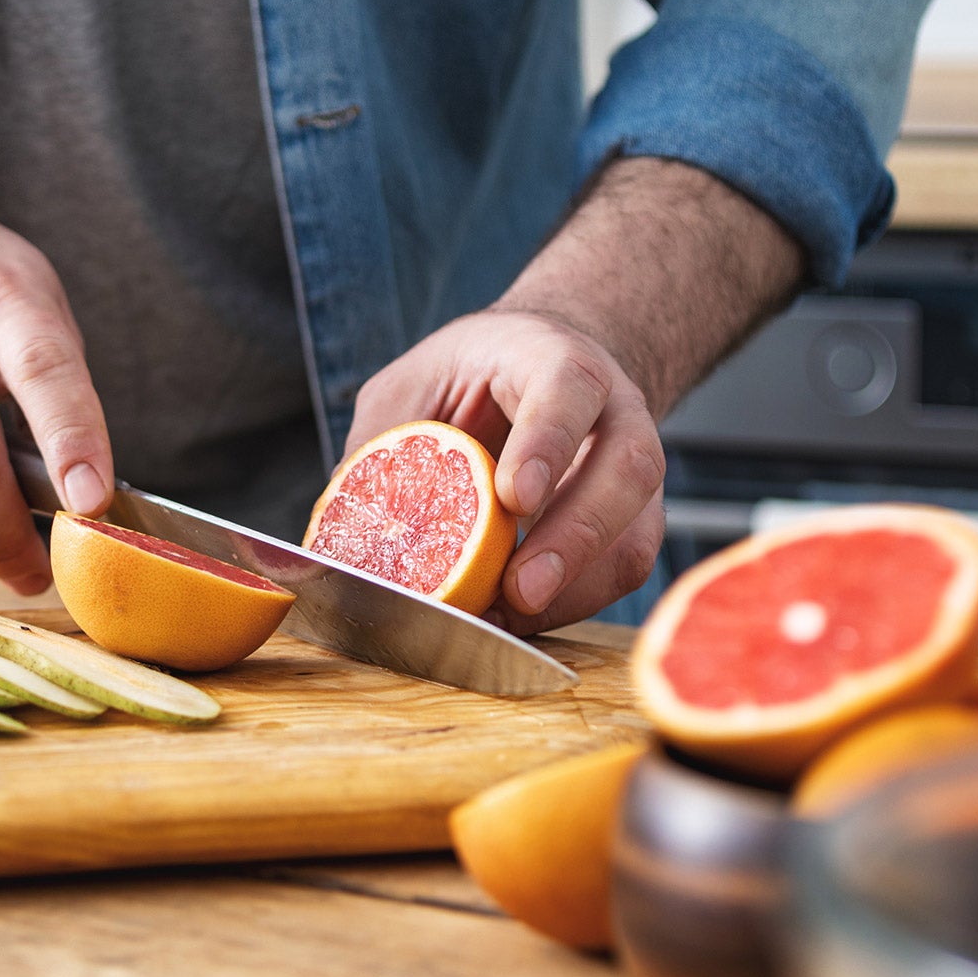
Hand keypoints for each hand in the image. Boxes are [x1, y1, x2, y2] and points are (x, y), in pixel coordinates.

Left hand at [345, 307, 665, 634]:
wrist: (539, 366)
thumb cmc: (471, 376)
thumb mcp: (412, 384)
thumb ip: (382, 442)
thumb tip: (341, 532)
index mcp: (555, 358)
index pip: (566, 391)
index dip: (545, 445)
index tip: (514, 497)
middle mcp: (613, 408)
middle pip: (625, 469)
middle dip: (574, 538)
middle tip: (519, 589)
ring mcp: (634, 465)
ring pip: (636, 531)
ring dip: (577, 587)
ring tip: (511, 618)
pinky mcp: (635, 517)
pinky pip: (623, 568)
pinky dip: (574, 603)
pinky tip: (520, 618)